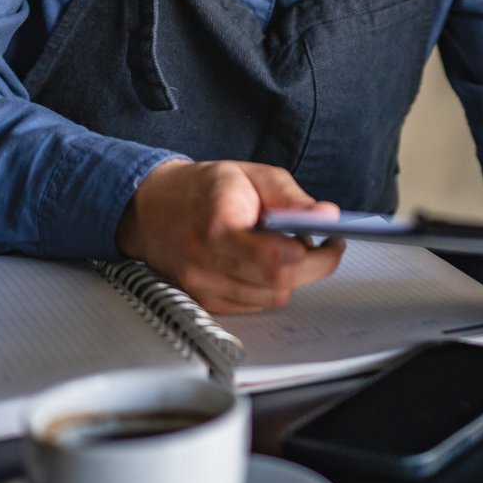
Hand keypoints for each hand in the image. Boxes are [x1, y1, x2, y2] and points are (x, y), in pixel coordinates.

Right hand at [115, 159, 344, 312]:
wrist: (151, 210)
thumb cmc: (205, 189)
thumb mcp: (252, 176)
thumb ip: (292, 198)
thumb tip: (327, 216)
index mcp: (218, 226)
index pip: (272, 258)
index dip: (308, 254)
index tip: (331, 239)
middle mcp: (205, 263)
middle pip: (277, 283)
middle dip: (312, 265)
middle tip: (326, 244)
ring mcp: (202, 289)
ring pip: (270, 298)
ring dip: (292, 276)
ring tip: (293, 248)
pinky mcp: (205, 303)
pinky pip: (254, 305)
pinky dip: (270, 286)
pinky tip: (269, 263)